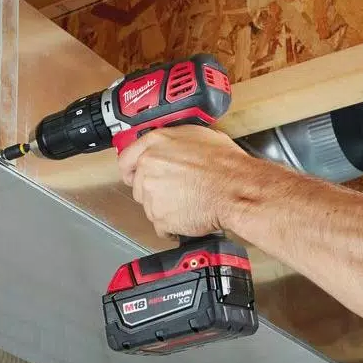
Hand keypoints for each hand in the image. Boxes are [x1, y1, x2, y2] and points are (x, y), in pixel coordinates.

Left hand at [116, 125, 255, 238]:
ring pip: (149, 206)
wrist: (236, 189)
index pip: (127, 158)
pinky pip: (161, 225)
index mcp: (155, 143)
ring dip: (164, 207)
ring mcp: (151, 192)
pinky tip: (188, 217)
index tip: (134, 175)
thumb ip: (174, 143)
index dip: (131, 169)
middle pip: (138, 184)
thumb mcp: (198, 136)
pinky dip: (173, 225)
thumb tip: (172, 147)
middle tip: (175, 191)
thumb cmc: (226, 164)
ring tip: (187, 203)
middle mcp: (148, 166)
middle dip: (154, 190)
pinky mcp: (158, 216)